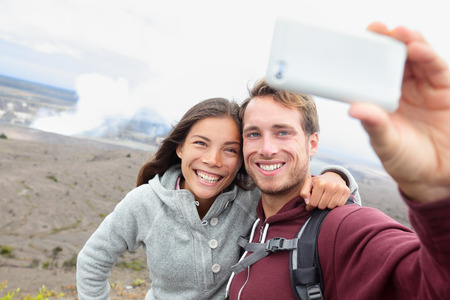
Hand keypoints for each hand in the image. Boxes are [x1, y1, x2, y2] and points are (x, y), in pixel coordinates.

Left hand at [301, 172, 349, 210]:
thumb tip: (308, 202)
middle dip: (318, 205)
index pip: (313, 203)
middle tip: (318, 200)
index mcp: (320, 183)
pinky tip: (332, 199)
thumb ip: (304, 192)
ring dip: (327, 205)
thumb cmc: (318, 182)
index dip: (310, 206)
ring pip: (331, 207)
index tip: (309, 206)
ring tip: (325, 200)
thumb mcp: (308, 183)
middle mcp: (331, 185)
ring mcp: (340, 188)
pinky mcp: (346, 191)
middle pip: (322, 206)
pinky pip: (340, 205)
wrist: (333, 176)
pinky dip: (335, 204)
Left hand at [349, 22, 449, 202]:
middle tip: (376, 29)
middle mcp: (401, 90)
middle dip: (386, 41)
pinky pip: (435, 68)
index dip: (366, 56)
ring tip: (398, 32)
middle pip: (394, 59)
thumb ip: (374, 124)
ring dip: (407, 42)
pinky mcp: (442, 90)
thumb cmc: (404, 159)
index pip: (372, 72)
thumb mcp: (385, 143)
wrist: (434, 176)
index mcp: (381, 99)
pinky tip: (416, 48)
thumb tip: (355, 108)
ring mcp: (422, 88)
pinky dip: (426, 55)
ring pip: (415, 58)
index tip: (355, 42)